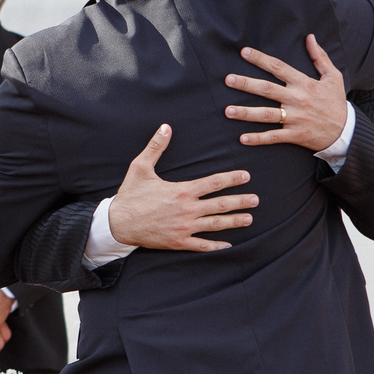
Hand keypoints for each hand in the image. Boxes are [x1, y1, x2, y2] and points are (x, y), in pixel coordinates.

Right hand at [109, 125, 257, 251]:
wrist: (117, 223)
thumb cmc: (129, 195)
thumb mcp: (140, 167)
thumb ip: (155, 147)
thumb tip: (166, 127)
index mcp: (182, 190)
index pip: (214, 182)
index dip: (232, 178)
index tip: (246, 176)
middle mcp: (187, 209)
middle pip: (221, 204)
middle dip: (240, 201)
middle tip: (255, 199)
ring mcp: (184, 227)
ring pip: (216, 224)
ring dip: (234, 221)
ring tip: (249, 218)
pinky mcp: (178, 242)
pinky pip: (202, 245)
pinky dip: (216, 245)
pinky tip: (229, 244)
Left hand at [224, 34, 346, 151]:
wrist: (346, 131)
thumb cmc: (336, 102)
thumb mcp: (333, 77)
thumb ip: (320, 57)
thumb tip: (310, 37)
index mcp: (304, 83)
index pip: (279, 67)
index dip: (261, 59)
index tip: (244, 52)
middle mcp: (297, 99)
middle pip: (267, 89)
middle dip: (246, 84)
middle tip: (228, 80)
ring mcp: (295, 118)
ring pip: (267, 114)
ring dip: (246, 113)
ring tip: (227, 110)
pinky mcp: (295, 135)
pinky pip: (274, 137)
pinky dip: (258, 139)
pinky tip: (242, 139)